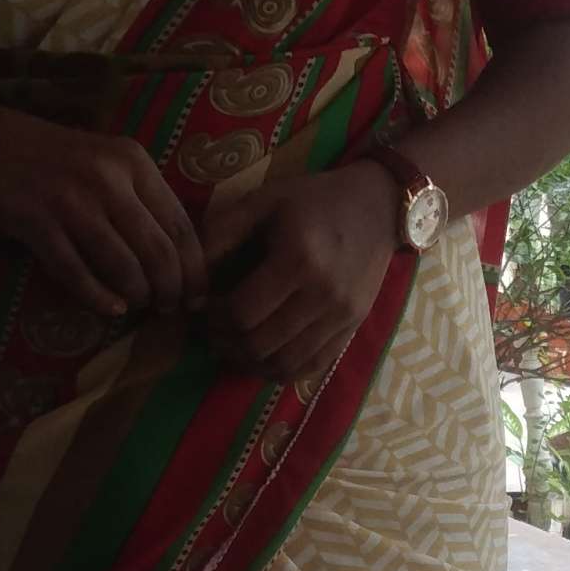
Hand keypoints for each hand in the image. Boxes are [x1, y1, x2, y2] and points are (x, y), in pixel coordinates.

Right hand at [0, 106, 208, 319]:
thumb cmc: (55, 162)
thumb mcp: (107, 165)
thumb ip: (141, 200)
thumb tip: (180, 258)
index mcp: (133, 161)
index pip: (180, 224)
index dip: (195, 268)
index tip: (198, 296)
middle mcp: (107, 177)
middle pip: (157, 249)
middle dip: (171, 288)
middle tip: (171, 309)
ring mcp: (71, 199)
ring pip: (122, 264)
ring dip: (137, 294)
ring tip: (140, 305)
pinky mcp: (37, 222)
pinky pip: (77, 272)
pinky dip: (98, 297)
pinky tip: (111, 309)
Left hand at [202, 164, 396, 378]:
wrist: (379, 207)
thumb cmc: (314, 200)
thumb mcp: (264, 201)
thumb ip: (222, 232)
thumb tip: (191, 277)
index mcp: (297, 259)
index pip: (242, 312)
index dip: (213, 318)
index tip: (203, 307)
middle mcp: (323, 295)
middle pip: (259, 344)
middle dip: (225, 343)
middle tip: (212, 330)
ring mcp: (342, 317)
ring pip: (284, 364)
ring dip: (249, 362)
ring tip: (233, 345)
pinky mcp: (352, 329)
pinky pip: (310, 368)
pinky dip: (280, 370)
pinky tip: (264, 355)